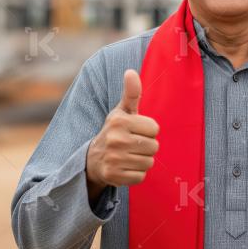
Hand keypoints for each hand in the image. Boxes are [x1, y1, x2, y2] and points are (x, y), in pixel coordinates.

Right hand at [85, 69, 159, 200]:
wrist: (93, 159)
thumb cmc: (114, 131)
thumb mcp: (122, 111)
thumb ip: (131, 93)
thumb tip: (131, 71)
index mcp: (119, 121)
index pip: (155, 128)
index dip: (148, 131)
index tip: (136, 131)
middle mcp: (115, 139)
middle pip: (154, 146)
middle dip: (147, 146)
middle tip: (133, 145)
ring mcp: (113, 159)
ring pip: (148, 162)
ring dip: (142, 160)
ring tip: (129, 155)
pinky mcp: (113, 176)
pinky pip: (141, 177)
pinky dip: (136, 174)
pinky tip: (125, 167)